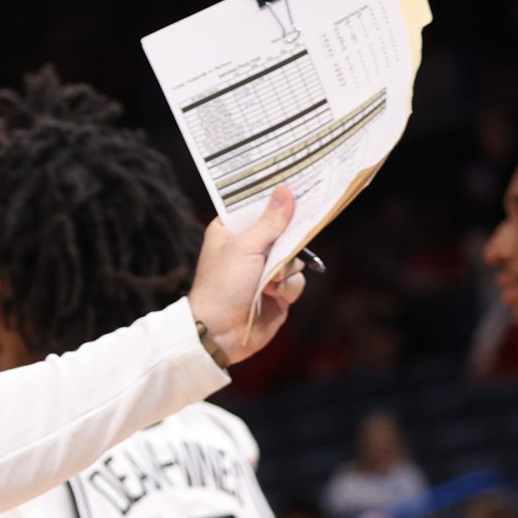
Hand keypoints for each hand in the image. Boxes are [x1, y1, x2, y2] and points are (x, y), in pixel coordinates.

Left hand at [185, 187, 305, 364]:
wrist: (220, 332)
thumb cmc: (223, 285)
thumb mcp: (246, 247)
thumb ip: (270, 222)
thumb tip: (286, 192)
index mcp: (231, 231)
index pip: (257, 207)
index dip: (275, 199)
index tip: (295, 186)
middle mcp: (249, 248)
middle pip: (283, 231)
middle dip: (288, 240)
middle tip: (296, 232)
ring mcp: (265, 270)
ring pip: (295, 257)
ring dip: (286, 270)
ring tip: (269, 281)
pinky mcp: (278, 291)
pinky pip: (297, 281)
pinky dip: (288, 288)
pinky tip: (274, 296)